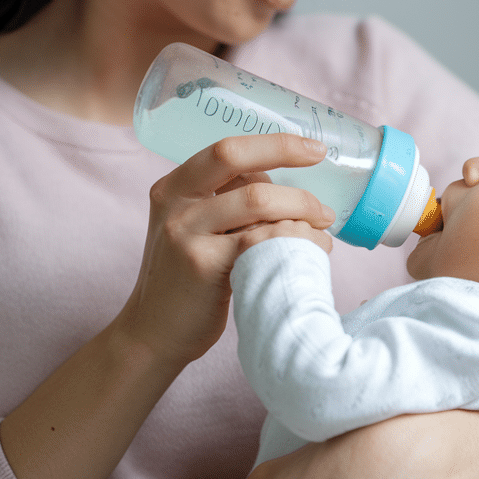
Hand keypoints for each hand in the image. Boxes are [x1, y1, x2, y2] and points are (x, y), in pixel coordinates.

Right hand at [115, 134, 333, 368]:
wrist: (153, 333)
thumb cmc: (185, 281)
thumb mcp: (192, 230)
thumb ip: (226, 203)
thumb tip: (286, 183)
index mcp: (173, 187)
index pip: (227, 149)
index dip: (275, 144)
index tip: (314, 149)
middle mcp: (174, 204)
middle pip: (238, 164)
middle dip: (291, 165)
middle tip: (325, 197)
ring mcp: (186, 234)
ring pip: (257, 202)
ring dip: (301, 212)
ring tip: (322, 231)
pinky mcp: (203, 266)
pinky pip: (260, 242)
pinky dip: (294, 243)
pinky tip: (310, 254)